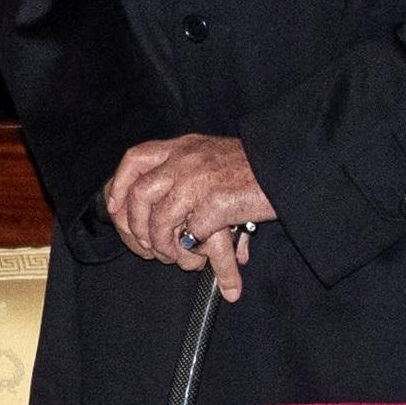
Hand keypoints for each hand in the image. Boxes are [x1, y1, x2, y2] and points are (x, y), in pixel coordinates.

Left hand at [102, 133, 270, 296]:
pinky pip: (189, 237)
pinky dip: (192, 252)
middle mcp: (185, 160)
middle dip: (137, 226)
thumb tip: (172, 211)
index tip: (116, 207)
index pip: (135, 158)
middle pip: (139, 194)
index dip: (120, 184)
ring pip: (160, 221)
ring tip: (177, 257)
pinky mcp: (214, 206)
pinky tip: (203, 258)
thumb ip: (190, 173)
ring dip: (164, 245)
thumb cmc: (258, 166)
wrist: (289, 167)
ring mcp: (198, 182)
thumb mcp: (216, 157)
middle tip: (149, 246)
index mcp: (184, 146)